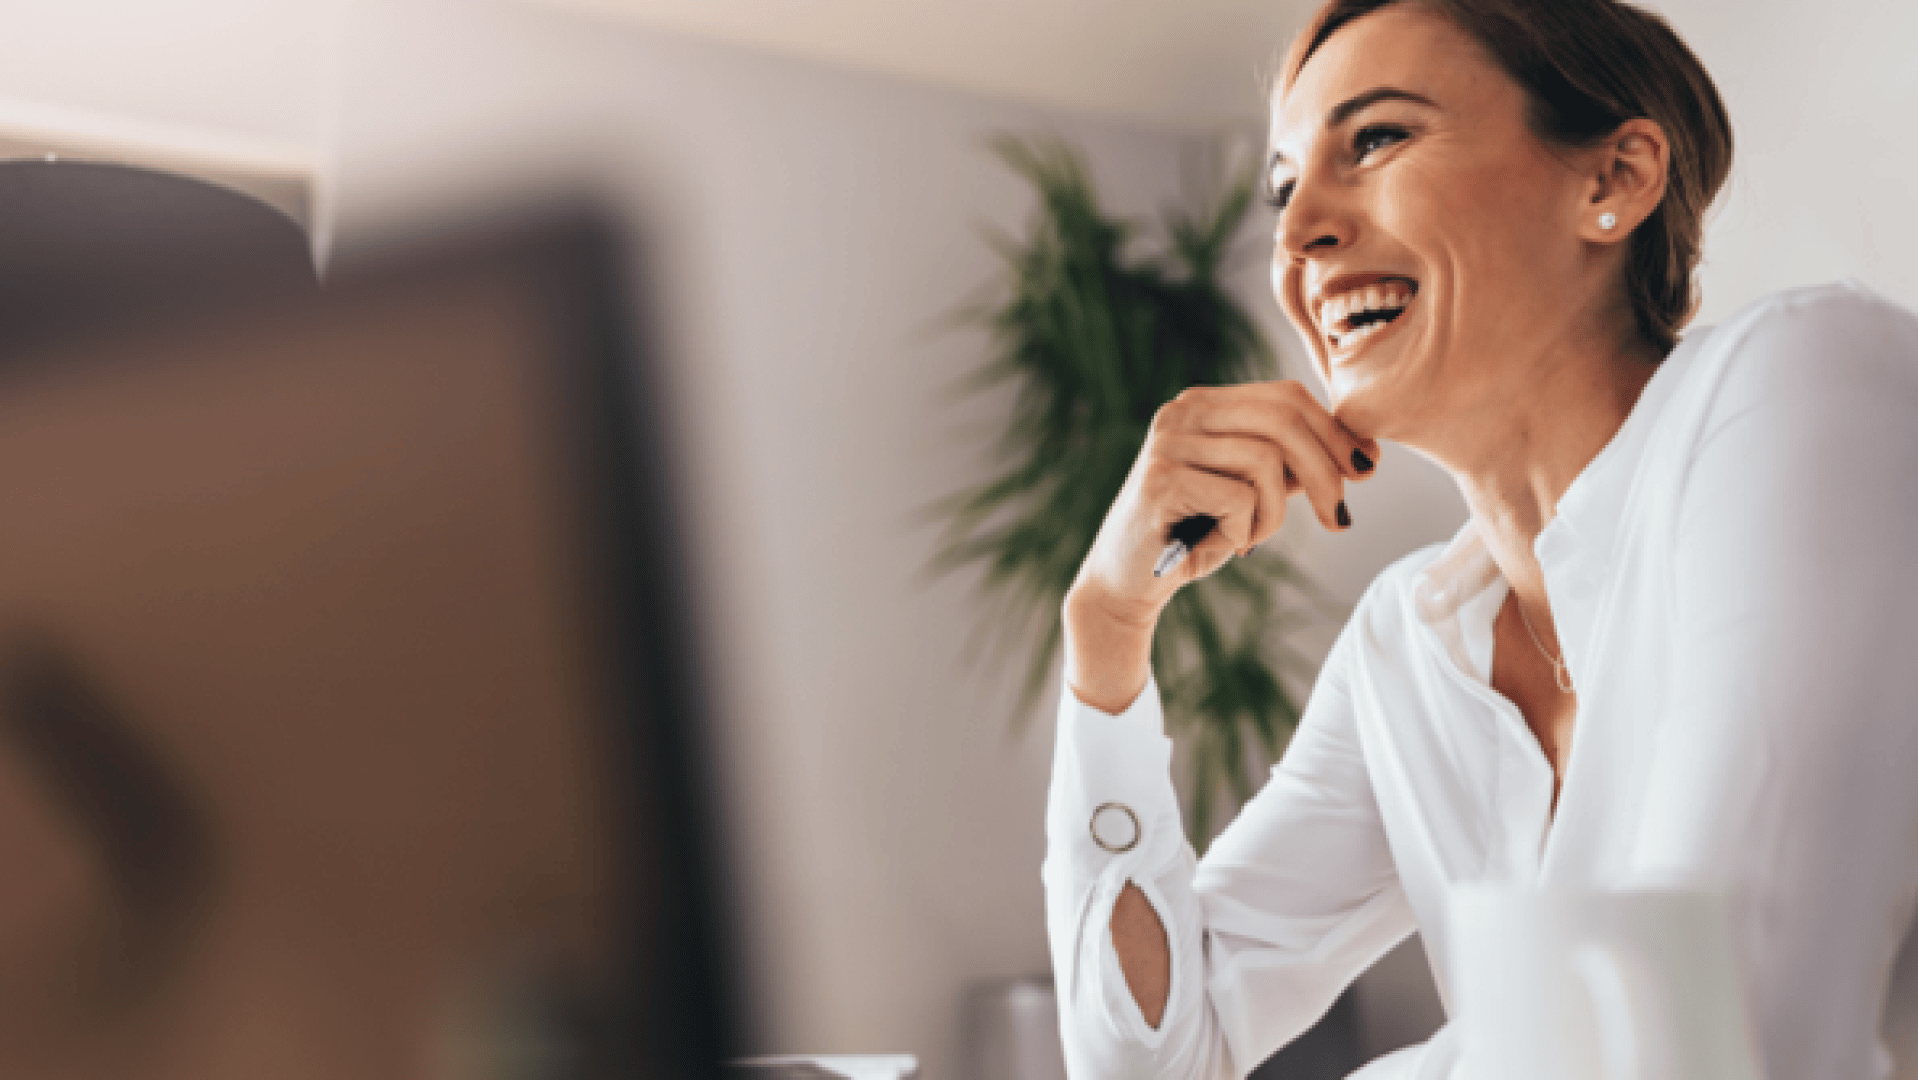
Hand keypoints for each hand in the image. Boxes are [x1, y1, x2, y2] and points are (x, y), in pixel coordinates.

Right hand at [1062, 381, 1376, 711]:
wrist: (1127, 583)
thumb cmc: (1193, 535)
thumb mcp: (1252, 493)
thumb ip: (1291, 465)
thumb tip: (1360, 452)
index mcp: (1204, 404)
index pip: (1286, 396)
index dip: (1334, 431)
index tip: (1365, 470)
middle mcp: (1181, 411)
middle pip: (1284, 419)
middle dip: (1327, 470)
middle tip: (1339, 517)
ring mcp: (1167, 442)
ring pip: (1266, 461)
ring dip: (1274, 513)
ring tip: (1251, 537)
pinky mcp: (1160, 479)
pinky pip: (1240, 498)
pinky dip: (1246, 530)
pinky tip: (1223, 544)